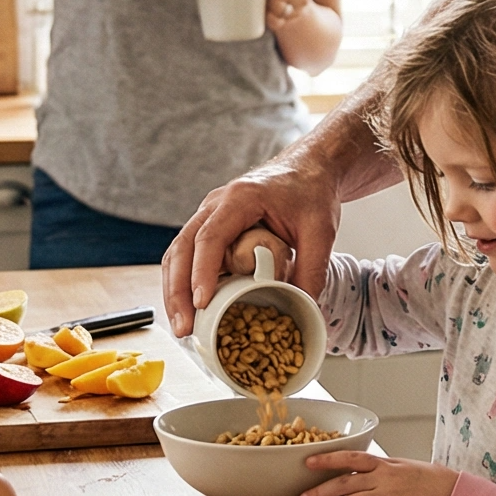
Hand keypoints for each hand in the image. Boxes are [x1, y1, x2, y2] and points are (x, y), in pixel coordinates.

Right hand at [164, 155, 341, 332]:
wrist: (309, 169)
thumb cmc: (311, 191)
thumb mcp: (321, 231)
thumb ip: (313, 270)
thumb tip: (306, 312)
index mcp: (240, 198)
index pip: (210, 237)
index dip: (202, 271)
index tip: (202, 303)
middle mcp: (215, 204)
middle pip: (182, 247)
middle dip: (178, 290)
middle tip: (185, 326)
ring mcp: (209, 215)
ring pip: (178, 253)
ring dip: (175, 290)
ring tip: (183, 326)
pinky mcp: (212, 228)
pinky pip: (188, 255)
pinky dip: (184, 282)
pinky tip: (190, 310)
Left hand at [299, 449, 457, 495]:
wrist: (454, 494)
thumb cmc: (430, 480)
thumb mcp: (403, 467)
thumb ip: (381, 470)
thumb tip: (359, 472)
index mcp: (385, 464)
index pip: (351, 458)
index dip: (328, 459)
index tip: (307, 461)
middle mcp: (384, 478)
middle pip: (345, 483)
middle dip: (320, 491)